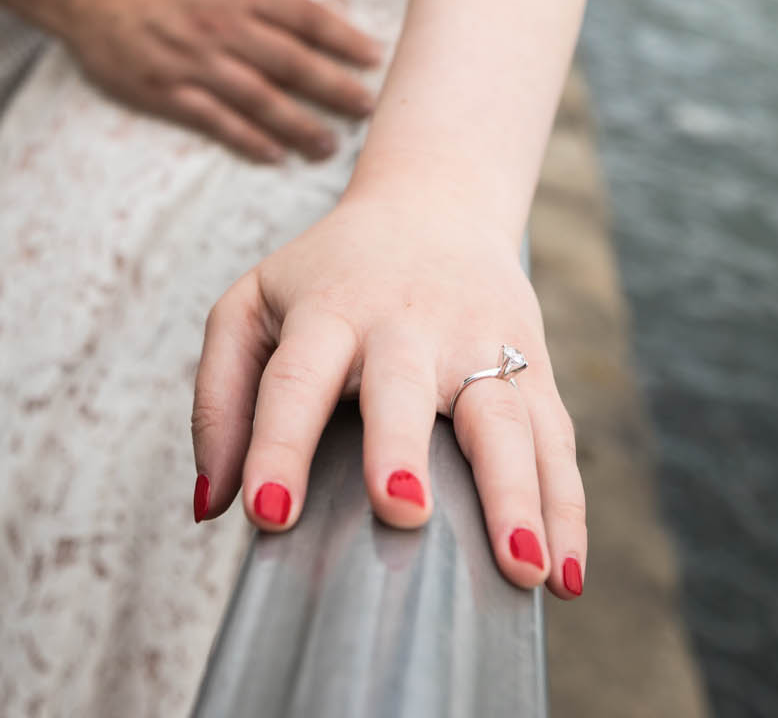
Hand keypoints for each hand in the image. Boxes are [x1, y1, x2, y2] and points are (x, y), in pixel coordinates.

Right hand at [58, 0, 380, 163]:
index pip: (304, 16)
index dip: (342, 38)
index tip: (374, 56)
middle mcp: (222, 27)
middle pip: (290, 62)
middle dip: (334, 87)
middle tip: (368, 108)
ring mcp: (194, 62)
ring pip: (258, 98)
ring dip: (298, 124)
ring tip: (330, 144)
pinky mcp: (166, 90)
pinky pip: (214, 120)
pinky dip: (246, 138)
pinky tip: (275, 153)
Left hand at [189, 187, 585, 597]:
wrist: (435, 202)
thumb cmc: (329, 275)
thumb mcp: (254, 305)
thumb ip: (220, 396)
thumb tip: (210, 506)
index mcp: (328, 311)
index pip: (294, 378)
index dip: (276, 443)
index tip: (267, 512)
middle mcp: (405, 325)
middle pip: (403, 387)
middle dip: (401, 448)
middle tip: (400, 510)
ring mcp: (477, 343)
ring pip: (501, 417)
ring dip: (514, 494)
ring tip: (521, 570)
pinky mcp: (532, 363)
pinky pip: (555, 439)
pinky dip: (567, 508)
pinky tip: (567, 575)